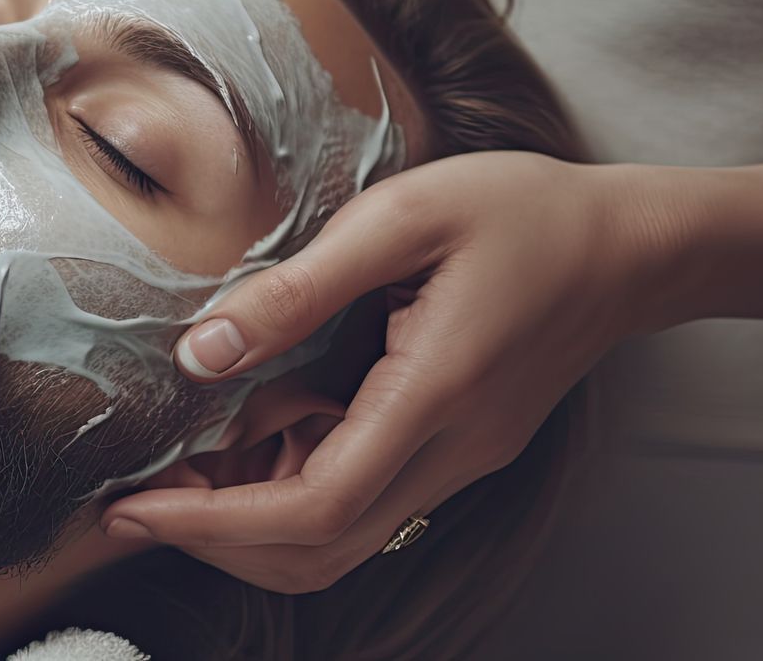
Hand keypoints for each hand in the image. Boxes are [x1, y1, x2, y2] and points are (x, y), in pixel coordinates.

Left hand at [101, 152, 684, 592]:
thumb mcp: (403, 215)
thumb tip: (200, 352)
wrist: (632, 245)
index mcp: (435, 394)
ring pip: (338, 541)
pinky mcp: (458, 451)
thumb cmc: (523, 212)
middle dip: (214, 540)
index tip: (131, 508)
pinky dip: (292, 494)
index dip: (212, 522)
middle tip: (130, 503)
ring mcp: (459, 461)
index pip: (313, 506)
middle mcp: (451, 452)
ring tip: (176, 471)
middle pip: (318, 551)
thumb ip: (297, 286)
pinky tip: (247, 440)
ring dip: (249, 525)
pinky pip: (362, 502)